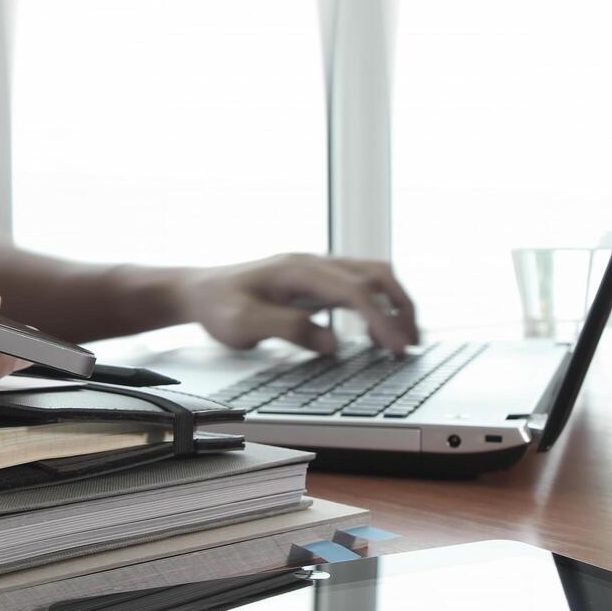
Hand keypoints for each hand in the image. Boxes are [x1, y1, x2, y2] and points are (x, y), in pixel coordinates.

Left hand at [177, 253, 417, 354]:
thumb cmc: (218, 306)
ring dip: (394, 303)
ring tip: (405, 338)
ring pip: (372, 276)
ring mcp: (316, 269)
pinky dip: (378, 304)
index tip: (396, 347)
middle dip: (400, 307)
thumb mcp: (244, 324)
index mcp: (299, 270)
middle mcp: (313, 263)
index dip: (380, 319)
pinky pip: (359, 285)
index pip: (354, 290)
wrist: (199, 291)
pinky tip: (378, 330)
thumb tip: (333, 342)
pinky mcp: (316, 281)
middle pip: (375, 274)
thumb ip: (289, 329)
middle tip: (412, 343)